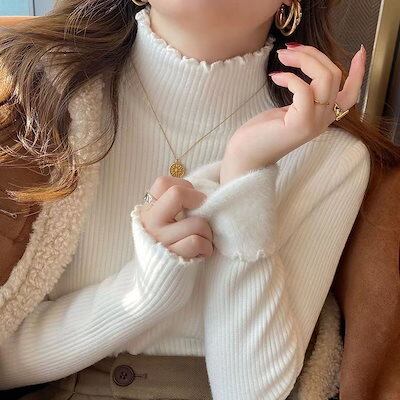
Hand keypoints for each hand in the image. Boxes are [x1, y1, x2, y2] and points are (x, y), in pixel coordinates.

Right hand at [140, 176, 213, 258]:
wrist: (159, 281)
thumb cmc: (172, 244)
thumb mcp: (166, 221)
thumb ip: (176, 205)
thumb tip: (204, 191)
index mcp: (149, 209)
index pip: (163, 183)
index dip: (186, 187)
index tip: (193, 201)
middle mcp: (150, 222)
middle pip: (177, 194)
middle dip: (199, 201)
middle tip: (203, 215)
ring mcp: (160, 239)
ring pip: (196, 222)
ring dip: (208, 232)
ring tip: (203, 239)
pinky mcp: (172, 256)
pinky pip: (197, 242)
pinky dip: (206, 247)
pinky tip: (201, 251)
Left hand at [221, 43, 366, 183]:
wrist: (247, 156)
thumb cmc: (263, 132)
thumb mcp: (289, 110)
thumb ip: (304, 95)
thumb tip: (307, 66)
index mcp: (324, 116)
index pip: (351, 94)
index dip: (359, 72)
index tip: (360, 51)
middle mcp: (324, 120)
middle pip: (334, 75)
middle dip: (313, 54)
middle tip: (288, 49)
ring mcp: (314, 123)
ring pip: (325, 78)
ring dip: (303, 59)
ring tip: (282, 56)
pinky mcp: (301, 124)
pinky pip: (304, 90)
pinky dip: (290, 77)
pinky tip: (275, 77)